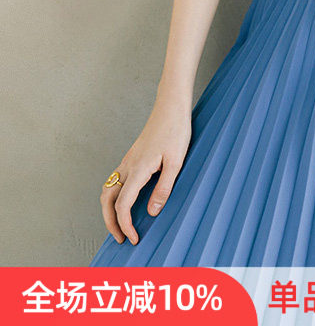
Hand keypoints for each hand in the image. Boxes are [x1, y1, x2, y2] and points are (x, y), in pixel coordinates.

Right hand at [100, 93, 191, 245]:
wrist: (171, 107)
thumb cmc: (176, 130)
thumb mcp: (176, 161)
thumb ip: (164, 187)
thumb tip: (151, 212)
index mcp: (139, 169)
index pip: (123, 205)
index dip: (125, 225)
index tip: (133, 239)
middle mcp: (128, 165)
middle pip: (107, 199)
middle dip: (109, 222)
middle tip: (121, 238)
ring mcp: (128, 160)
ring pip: (107, 189)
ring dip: (108, 209)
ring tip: (119, 224)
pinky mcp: (131, 157)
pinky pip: (115, 180)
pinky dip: (113, 196)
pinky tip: (125, 201)